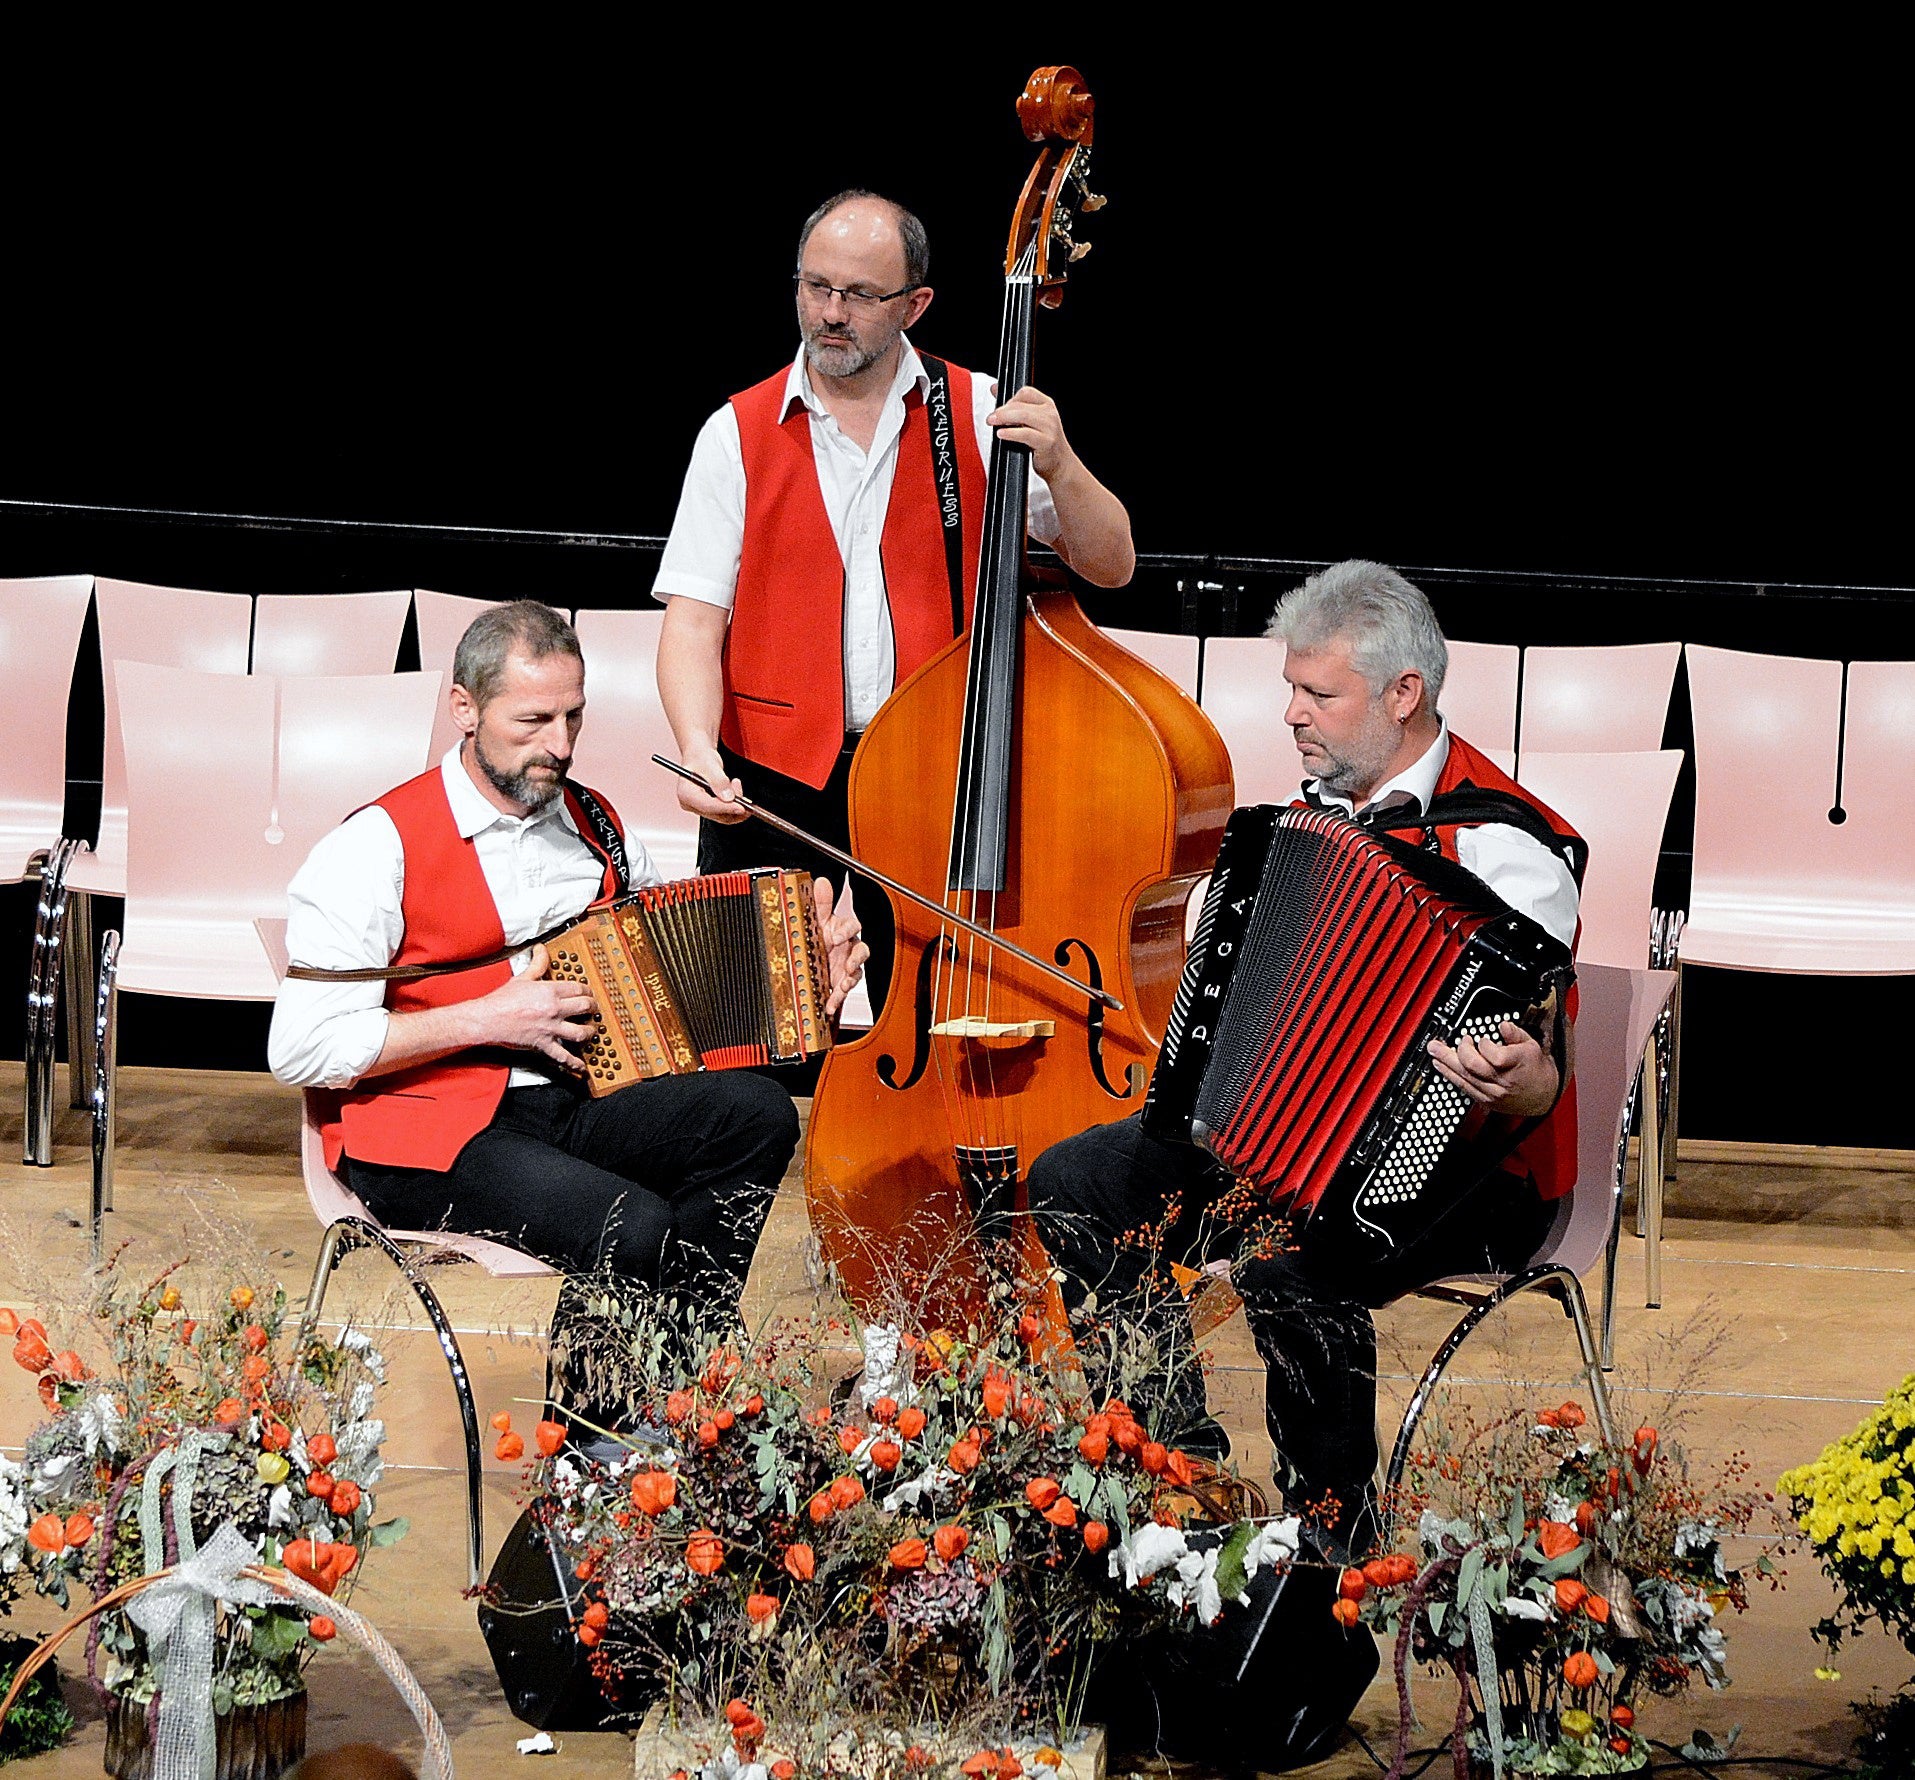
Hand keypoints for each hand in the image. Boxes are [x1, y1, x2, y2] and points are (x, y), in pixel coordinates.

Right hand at [471, 945, 598, 1072]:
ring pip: (579, 1032)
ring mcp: (550, 1028)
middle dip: (592, 1008)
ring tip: (591, 1032)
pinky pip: (562, 1055)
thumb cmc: (502, 1000)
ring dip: (589, 1032)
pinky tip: (582, 1066)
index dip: (587, 991)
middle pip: (584, 1007)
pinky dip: (574, 1062)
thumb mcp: (522, 978)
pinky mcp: (543, 1044)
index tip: (588, 993)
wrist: (487, 1019)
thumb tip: (541, 949)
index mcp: (550, 991)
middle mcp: (554, 1009)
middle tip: (593, 1010)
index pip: (578, 989)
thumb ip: (536, 964)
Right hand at [675, 742, 746, 823]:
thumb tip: (728, 798)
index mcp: (685, 794)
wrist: (701, 757)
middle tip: (740, 789)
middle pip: (716, 813)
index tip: (741, 807)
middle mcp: (690, 804)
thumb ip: (719, 782)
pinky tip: (736, 793)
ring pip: (723, 815)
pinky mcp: (708, 810)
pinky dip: (735, 805)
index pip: (707, 806)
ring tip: (736, 784)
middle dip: (732, 804)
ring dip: (735, 803)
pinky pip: (725, 813)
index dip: (726, 808)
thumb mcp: (710, 765)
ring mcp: (699, 808)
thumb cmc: (700, 758)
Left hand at [813, 877, 869, 1019]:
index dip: (847, 930)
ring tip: (843, 985)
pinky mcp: (841, 982)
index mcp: (842, 930)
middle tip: (847, 965)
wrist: (810, 960)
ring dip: (850, 979)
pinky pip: (844, 990)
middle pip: (861, 951)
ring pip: (856, 971)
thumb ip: (820, 902)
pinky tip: (830, 1003)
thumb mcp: (815, 920)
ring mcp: (846, 966)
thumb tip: (821, 881)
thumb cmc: (817, 937)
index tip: (836, 936)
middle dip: (855, 959)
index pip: (852, 925)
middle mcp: (848, 948)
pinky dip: (837, 998)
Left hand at [987, 384, 1077, 485]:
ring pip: (1023, 416)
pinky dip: (1011, 433)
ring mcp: (1049, 428)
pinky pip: (1025, 434)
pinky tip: (1002, 434)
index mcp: (1046, 404)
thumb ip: (1014, 405)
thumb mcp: (1031, 420)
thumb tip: (994, 388)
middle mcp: (1049, 414)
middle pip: (1021, 404)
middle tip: (991, 418)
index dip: (1010, 398)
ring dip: (1004, 418)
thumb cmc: (1044, 443)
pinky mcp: (1046, 442)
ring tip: (993, 423)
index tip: (1000, 408)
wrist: (1061, 465)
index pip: (1025, 392)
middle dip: (1002, 410)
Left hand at [1427, 1020, 1560, 1118]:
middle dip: (1456, 1052)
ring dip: (1445, 1063)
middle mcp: (1503, 1081)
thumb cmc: (1536, 1069)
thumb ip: (1515, 1034)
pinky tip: (1441, 1066)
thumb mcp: (1531, 1045)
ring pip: (1464, 1078)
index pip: (1494, 1055)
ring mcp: (1494, 1093)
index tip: (1481, 1039)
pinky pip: (1464, 1088)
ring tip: (1434, 1051)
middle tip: (1447, 1042)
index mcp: (1517, 1064)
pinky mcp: (1486, 1101)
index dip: (1484, 1044)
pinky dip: (1450, 1076)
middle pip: (1473, 1067)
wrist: (1544, 1096)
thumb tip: (1503, 1025)